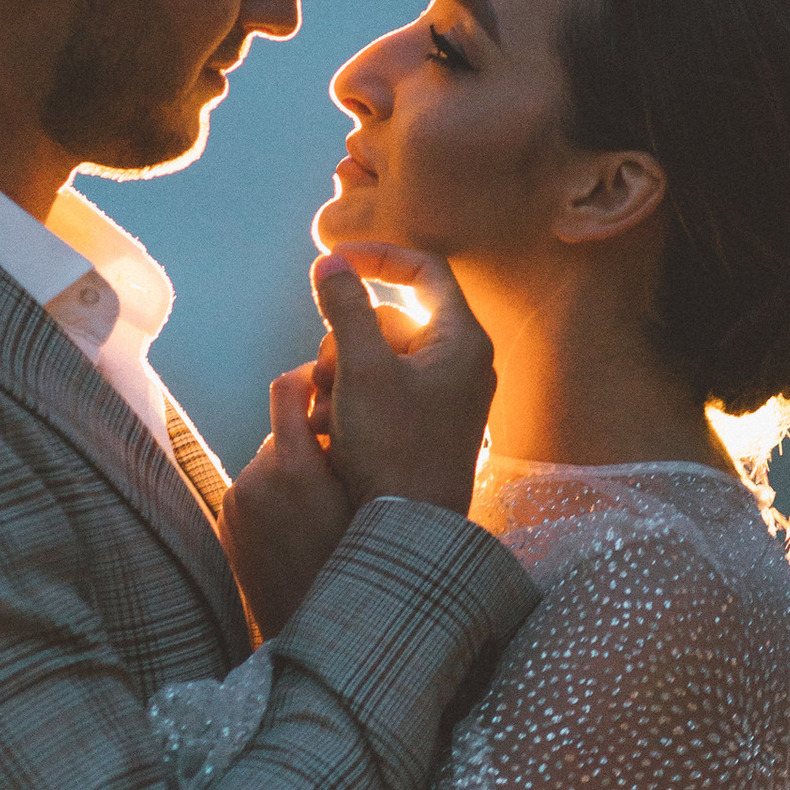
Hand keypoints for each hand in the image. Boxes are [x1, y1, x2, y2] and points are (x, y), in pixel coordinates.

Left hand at [220, 365, 353, 639]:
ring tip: (325, 504)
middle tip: (343, 458)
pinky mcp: (228, 527)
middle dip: (309, 440)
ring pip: (268, 466)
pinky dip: (276, 500)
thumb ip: (348, 447)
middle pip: (281, 433)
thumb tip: (342, 408)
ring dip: (293, 473)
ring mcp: (236, 504)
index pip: (286, 389)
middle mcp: (254, 478)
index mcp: (292, 464)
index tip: (329, 382)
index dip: (308, 376)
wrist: (318, 632)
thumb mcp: (366, 497)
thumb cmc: (359, 563)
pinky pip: (254, 496)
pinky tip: (302, 527)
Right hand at [311, 247, 495, 517]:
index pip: (424, 270)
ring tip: (329, 414)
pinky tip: (336, 433)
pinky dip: (354, 402)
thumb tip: (331, 262)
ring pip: (378, 358)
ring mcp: (444, 397)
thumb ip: (346, 307)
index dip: (377, 257)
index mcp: (462, 340)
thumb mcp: (362, 368)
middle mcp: (461, 363)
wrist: (408, 532)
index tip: (333, 261)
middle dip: (346, 340)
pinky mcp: (424, 426)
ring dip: (342, 375)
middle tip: (327, 374)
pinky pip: (382, 392)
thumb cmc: (393, 449)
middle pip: (391, 318)